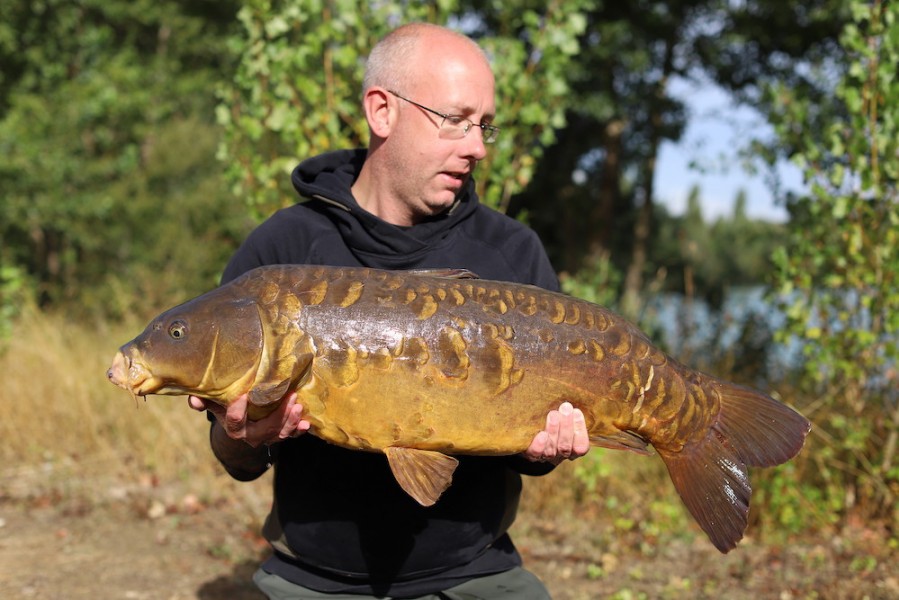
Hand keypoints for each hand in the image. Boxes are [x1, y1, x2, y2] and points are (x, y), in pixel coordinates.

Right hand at [188, 392, 309, 447]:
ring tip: (298, 405)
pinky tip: (306, 424)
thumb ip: (205, 400)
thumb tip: (194, 401)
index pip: (236, 421)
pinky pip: (291, 436)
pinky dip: (299, 431)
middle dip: (278, 415)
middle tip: (289, 397)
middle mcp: (251, 436)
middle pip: (265, 429)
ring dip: (290, 420)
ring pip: (280, 433)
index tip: (244, 395)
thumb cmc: (229, 405)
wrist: (245, 421)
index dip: (238, 410)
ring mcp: (268, 437)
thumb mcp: (216, 402)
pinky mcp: (281, 434)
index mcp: (235, 428)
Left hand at [523, 402, 589, 464]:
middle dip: (566, 426)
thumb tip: (572, 397)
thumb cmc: (553, 420)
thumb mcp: (564, 417)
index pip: (581, 446)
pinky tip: (542, 434)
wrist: (529, 433)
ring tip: (553, 414)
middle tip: (566, 408)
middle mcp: (560, 455)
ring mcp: (545, 457)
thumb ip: (569, 413)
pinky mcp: (531, 455)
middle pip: (565, 447)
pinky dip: (539, 445)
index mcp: (572, 448)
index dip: (580, 431)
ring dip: (554, 431)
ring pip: (552, 449)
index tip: (577, 412)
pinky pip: (535, 454)